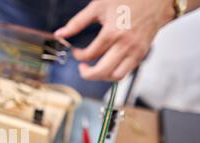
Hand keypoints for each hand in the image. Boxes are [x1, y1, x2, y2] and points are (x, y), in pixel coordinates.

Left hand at [55, 0, 175, 80]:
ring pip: (116, 76)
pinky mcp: (142, 53)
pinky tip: (108, 65)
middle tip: (82, 68)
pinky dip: (115, 73)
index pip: (90, 54)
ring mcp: (135, 51)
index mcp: (112, 33)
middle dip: (87, 74)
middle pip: (102, 71)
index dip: (78, 56)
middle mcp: (125, 45)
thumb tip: (59, 34)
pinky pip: (127, 72)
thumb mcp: (98, 6)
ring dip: (102, 77)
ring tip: (94, 70)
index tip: (76, 52)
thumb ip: (77, 22)